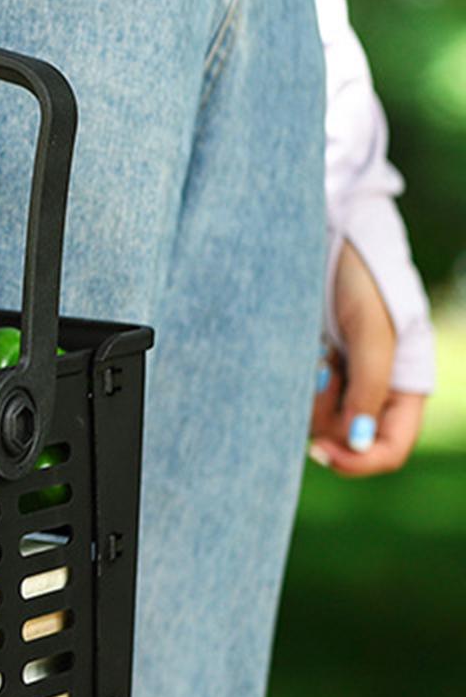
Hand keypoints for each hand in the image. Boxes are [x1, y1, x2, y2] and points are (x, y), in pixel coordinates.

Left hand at [308, 239, 425, 476]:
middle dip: (324, 420)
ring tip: (313, 355)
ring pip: (317, 420)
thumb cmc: (363, 276)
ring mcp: (342, 378)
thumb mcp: (372, 330)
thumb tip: (358, 442)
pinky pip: (297, 396)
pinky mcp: (313, 365)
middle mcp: (374, 389)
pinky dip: (293, 384)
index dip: (359, 461)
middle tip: (318, 373)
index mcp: (404, 385)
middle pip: (346, 439)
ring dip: (307, 398)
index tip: (321, 451)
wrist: (331, 235)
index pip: (389, 448)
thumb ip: (368, 385)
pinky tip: (301, 353)